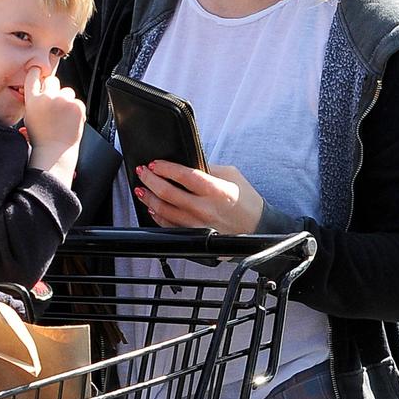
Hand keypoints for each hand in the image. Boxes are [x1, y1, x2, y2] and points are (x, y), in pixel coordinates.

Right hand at [25, 68, 84, 185]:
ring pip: (67, 91)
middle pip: (52, 80)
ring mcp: (63, 101)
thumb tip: (39, 87)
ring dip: (66, 100)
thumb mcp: (29, 117)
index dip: (37, 72)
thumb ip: (33, 100)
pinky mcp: (77, 106)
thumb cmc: (40, 138)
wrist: (55, 151)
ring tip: (62, 116)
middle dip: (54, 89)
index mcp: (33, 99)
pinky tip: (70, 121)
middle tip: (54, 104)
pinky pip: (77, 102)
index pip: (33, 75)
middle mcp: (47, 97)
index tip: (39, 72)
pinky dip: (76, 110)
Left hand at [133, 161, 263, 233]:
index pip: (185, 176)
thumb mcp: (231, 175)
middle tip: (143, 172)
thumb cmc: (245, 200)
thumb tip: (185, 162)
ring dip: (149, 198)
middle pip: (168, 193)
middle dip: (151, 180)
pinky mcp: (194, 236)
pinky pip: (169, 226)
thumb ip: (208, 168)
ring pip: (164, 211)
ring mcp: (198, 225)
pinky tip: (152, 207)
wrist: (257, 226)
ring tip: (142, 188)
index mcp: (216, 190)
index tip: (155, 163)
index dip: (166, 168)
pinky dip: (158, 216)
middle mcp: (205, 209)